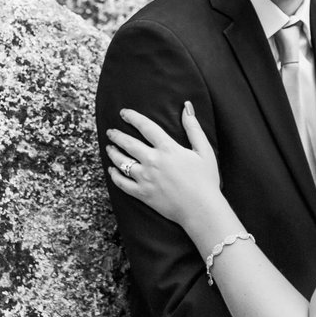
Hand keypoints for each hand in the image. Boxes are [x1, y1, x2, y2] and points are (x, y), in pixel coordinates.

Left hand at [105, 103, 221, 228]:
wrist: (201, 209)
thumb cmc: (206, 180)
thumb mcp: (204, 150)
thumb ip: (193, 127)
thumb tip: (186, 106)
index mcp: (167, 149)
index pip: (146, 126)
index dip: (133, 117)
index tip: (124, 113)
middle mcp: (153, 161)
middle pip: (128, 143)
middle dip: (117, 135)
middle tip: (111, 131)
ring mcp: (145, 178)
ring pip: (121, 161)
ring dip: (113, 153)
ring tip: (109, 148)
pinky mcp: (142, 194)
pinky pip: (122, 183)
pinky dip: (114, 176)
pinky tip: (111, 171)